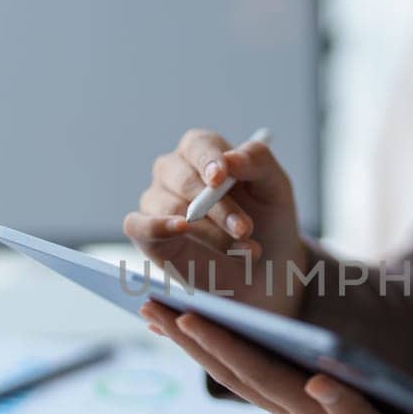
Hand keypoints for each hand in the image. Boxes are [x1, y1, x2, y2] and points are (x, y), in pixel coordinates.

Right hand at [123, 129, 305, 317]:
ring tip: (244, 250)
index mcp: (203, 151)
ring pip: (172, 208)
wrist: (264, 268)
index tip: (221, 178)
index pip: (199, 145)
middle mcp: (174, 172)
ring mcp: (157, 201)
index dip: (208, 159)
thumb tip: (231, 157)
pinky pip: (137, 224)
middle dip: (220, 207)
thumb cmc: (266, 220)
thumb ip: (258, 162)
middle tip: (245, 230)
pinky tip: (180, 230)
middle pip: (186, 180)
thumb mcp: (275, 187)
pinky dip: (155, 226)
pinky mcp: (146, 233)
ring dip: (209, 232)